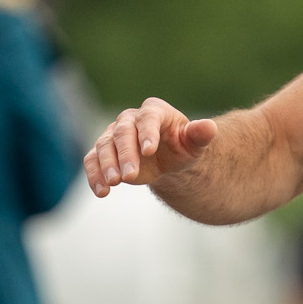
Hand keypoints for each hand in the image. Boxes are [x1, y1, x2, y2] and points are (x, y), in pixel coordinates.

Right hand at [84, 97, 218, 195]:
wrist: (167, 158)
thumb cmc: (182, 147)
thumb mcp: (193, 144)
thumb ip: (199, 135)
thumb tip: (209, 127)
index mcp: (154, 111)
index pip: (148, 119)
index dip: (147, 133)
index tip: (149, 152)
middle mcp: (130, 119)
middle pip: (123, 133)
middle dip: (125, 155)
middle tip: (129, 177)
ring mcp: (113, 134)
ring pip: (104, 146)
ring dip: (106, 165)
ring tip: (113, 184)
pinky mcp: (103, 151)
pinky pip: (93, 160)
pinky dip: (94, 175)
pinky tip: (101, 192)